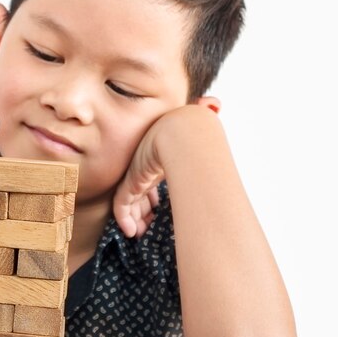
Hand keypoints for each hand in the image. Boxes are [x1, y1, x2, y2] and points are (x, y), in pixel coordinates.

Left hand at [113, 97, 219, 237]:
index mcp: (161, 156)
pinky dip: (124, 219)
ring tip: (138, 233)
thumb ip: (207, 113)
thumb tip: (215, 103)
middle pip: (140, 191)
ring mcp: (138, 172)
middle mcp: (147, 164)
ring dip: (134, 219)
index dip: (152, 197)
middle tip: (146, 228)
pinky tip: (129, 231)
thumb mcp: (199, 129)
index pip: (152, 179)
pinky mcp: (132, 181)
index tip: (156, 213)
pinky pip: (122, 204)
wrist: (183, 133)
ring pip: (130, 200)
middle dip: (143, 211)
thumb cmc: (197, 134)